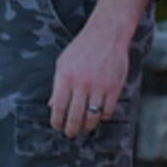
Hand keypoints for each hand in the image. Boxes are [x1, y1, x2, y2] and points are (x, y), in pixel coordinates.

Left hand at [46, 21, 130, 139]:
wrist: (107, 33)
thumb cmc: (83, 47)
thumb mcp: (63, 63)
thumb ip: (57, 85)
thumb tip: (52, 105)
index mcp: (66, 78)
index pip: (58, 108)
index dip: (57, 121)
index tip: (57, 126)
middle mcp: (82, 84)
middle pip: (75, 117)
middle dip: (71, 130)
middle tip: (71, 133)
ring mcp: (99, 86)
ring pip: (92, 117)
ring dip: (87, 126)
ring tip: (85, 127)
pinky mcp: (115, 87)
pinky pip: (108, 110)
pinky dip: (103, 116)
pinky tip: (100, 114)